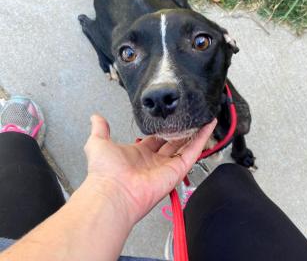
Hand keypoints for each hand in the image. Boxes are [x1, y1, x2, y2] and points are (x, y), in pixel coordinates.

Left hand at [84, 114, 216, 224]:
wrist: (113, 192)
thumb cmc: (105, 174)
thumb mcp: (98, 143)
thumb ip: (100, 129)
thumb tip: (95, 118)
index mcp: (139, 154)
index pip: (156, 139)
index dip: (164, 128)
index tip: (172, 118)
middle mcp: (154, 161)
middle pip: (173, 142)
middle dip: (182, 130)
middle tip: (192, 117)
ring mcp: (167, 166)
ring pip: (186, 146)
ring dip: (197, 132)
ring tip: (205, 118)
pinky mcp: (177, 170)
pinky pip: (193, 152)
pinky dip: (202, 139)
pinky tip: (208, 126)